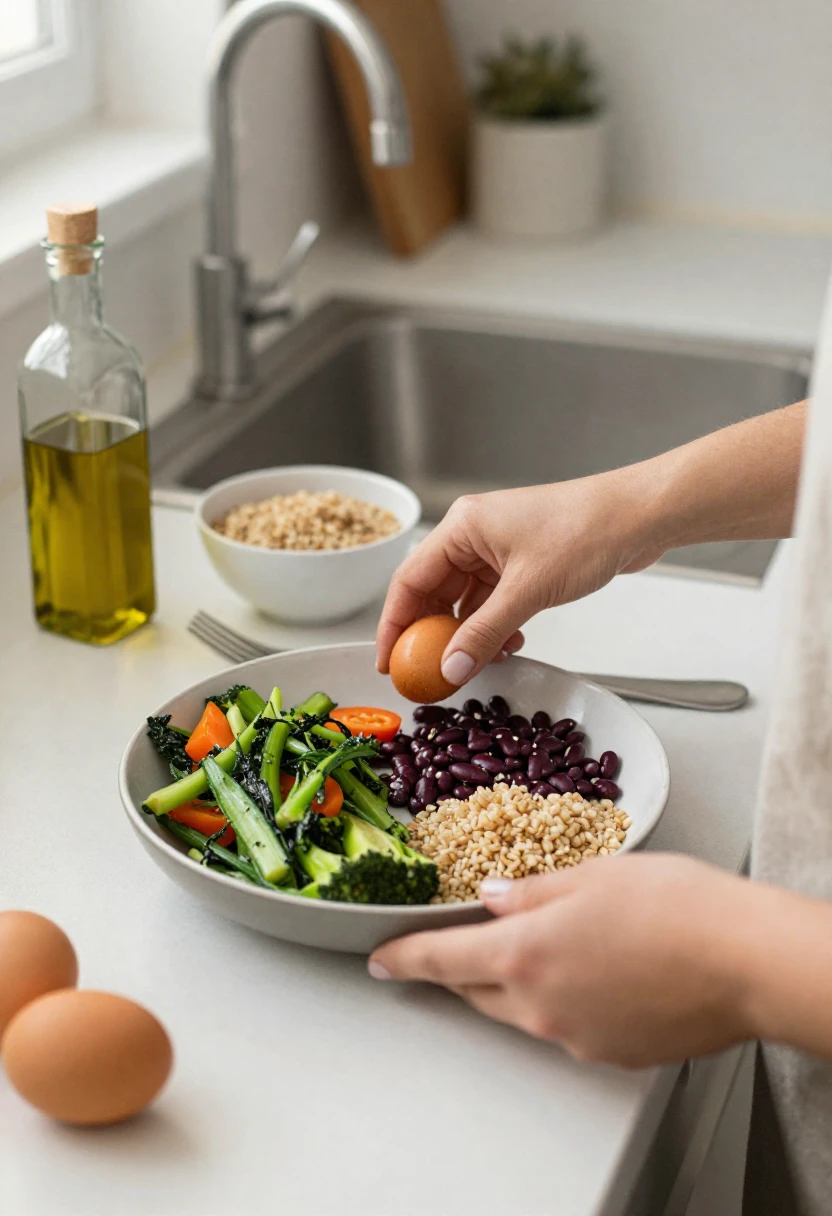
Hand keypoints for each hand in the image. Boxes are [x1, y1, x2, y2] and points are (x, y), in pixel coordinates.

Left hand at [369, 854, 767, 1067]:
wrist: (743, 960)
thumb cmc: (675, 907)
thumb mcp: (591, 874)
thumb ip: (531, 890)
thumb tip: (494, 896)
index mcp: (522, 952)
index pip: (440, 958)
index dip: (404, 957)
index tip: (381, 958)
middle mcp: (539, 1005)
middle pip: (477, 988)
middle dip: (466, 964)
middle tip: (470, 939)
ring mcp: (574, 1036)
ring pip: (522, 1010)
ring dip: (519, 981)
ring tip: (557, 944)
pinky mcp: (609, 1053)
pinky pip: (566, 1027)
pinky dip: (564, 1000)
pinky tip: (599, 970)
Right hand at [376, 469, 663, 686]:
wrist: (638, 517)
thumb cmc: (584, 533)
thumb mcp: (526, 591)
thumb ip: (483, 633)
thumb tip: (450, 669)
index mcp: (462, 527)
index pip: (409, 580)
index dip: (394, 624)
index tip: (389, 661)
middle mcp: (474, 535)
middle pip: (434, 591)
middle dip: (431, 634)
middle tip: (426, 673)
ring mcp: (499, 548)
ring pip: (466, 600)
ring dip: (468, 634)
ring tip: (471, 665)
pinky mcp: (523, 562)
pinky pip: (494, 600)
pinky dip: (494, 626)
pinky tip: (507, 646)